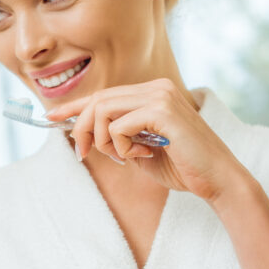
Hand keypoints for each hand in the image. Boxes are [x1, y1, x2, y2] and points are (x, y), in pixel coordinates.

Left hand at [45, 79, 249, 202]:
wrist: (217, 181)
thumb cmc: (181, 167)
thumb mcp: (138, 149)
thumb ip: (116, 135)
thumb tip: (81, 130)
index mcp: (152, 92)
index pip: (104, 94)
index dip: (74, 106)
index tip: (50, 116)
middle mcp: (156, 87)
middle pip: (98, 100)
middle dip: (81, 129)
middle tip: (82, 153)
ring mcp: (160, 96)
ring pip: (103, 110)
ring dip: (102, 140)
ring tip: (122, 156)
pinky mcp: (162, 111)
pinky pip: (119, 126)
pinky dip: (121, 146)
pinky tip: (141, 155)